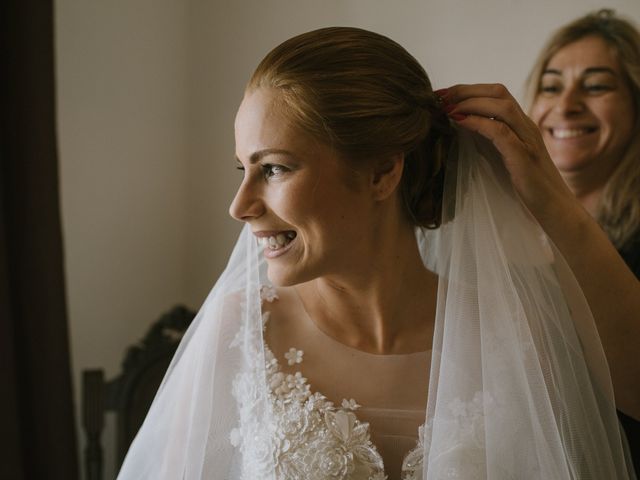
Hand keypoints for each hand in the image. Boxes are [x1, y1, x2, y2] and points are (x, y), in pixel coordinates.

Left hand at [436, 84, 576, 222]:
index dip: (468, 90)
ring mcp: (528, 140)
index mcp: (522, 125)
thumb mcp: (508, 158)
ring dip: (470, 103)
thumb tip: (463, 134)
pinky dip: (478, 123)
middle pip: (498, 92)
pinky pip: (500, 132)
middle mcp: (527, 127)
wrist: (556, 209)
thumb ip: (493, 143)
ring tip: (446, 109)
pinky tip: (459, 123)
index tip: (442, 95)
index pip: (496, 94)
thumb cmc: (529, 188)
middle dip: (465, 90)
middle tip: (439, 97)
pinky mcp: (524, 157)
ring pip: (501, 106)